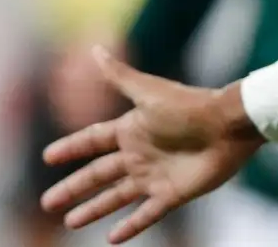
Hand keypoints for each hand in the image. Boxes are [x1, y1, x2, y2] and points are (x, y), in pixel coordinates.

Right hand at [41, 47, 262, 243]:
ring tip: (70, 222)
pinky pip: (147, 213)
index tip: (48, 156)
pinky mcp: (172, 193)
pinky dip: (130, 226)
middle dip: (73, 187)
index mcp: (132, 129)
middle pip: (98, 174)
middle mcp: (140, 154)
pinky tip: (111, 238)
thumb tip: (94, 49)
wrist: (230, 126)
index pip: (93, 140)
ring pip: (116, 196)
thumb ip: (120, 75)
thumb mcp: (149, 92)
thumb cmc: (191, 106)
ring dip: (94, 208)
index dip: (71, 148)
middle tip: (47, 202)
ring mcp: (155, 175)